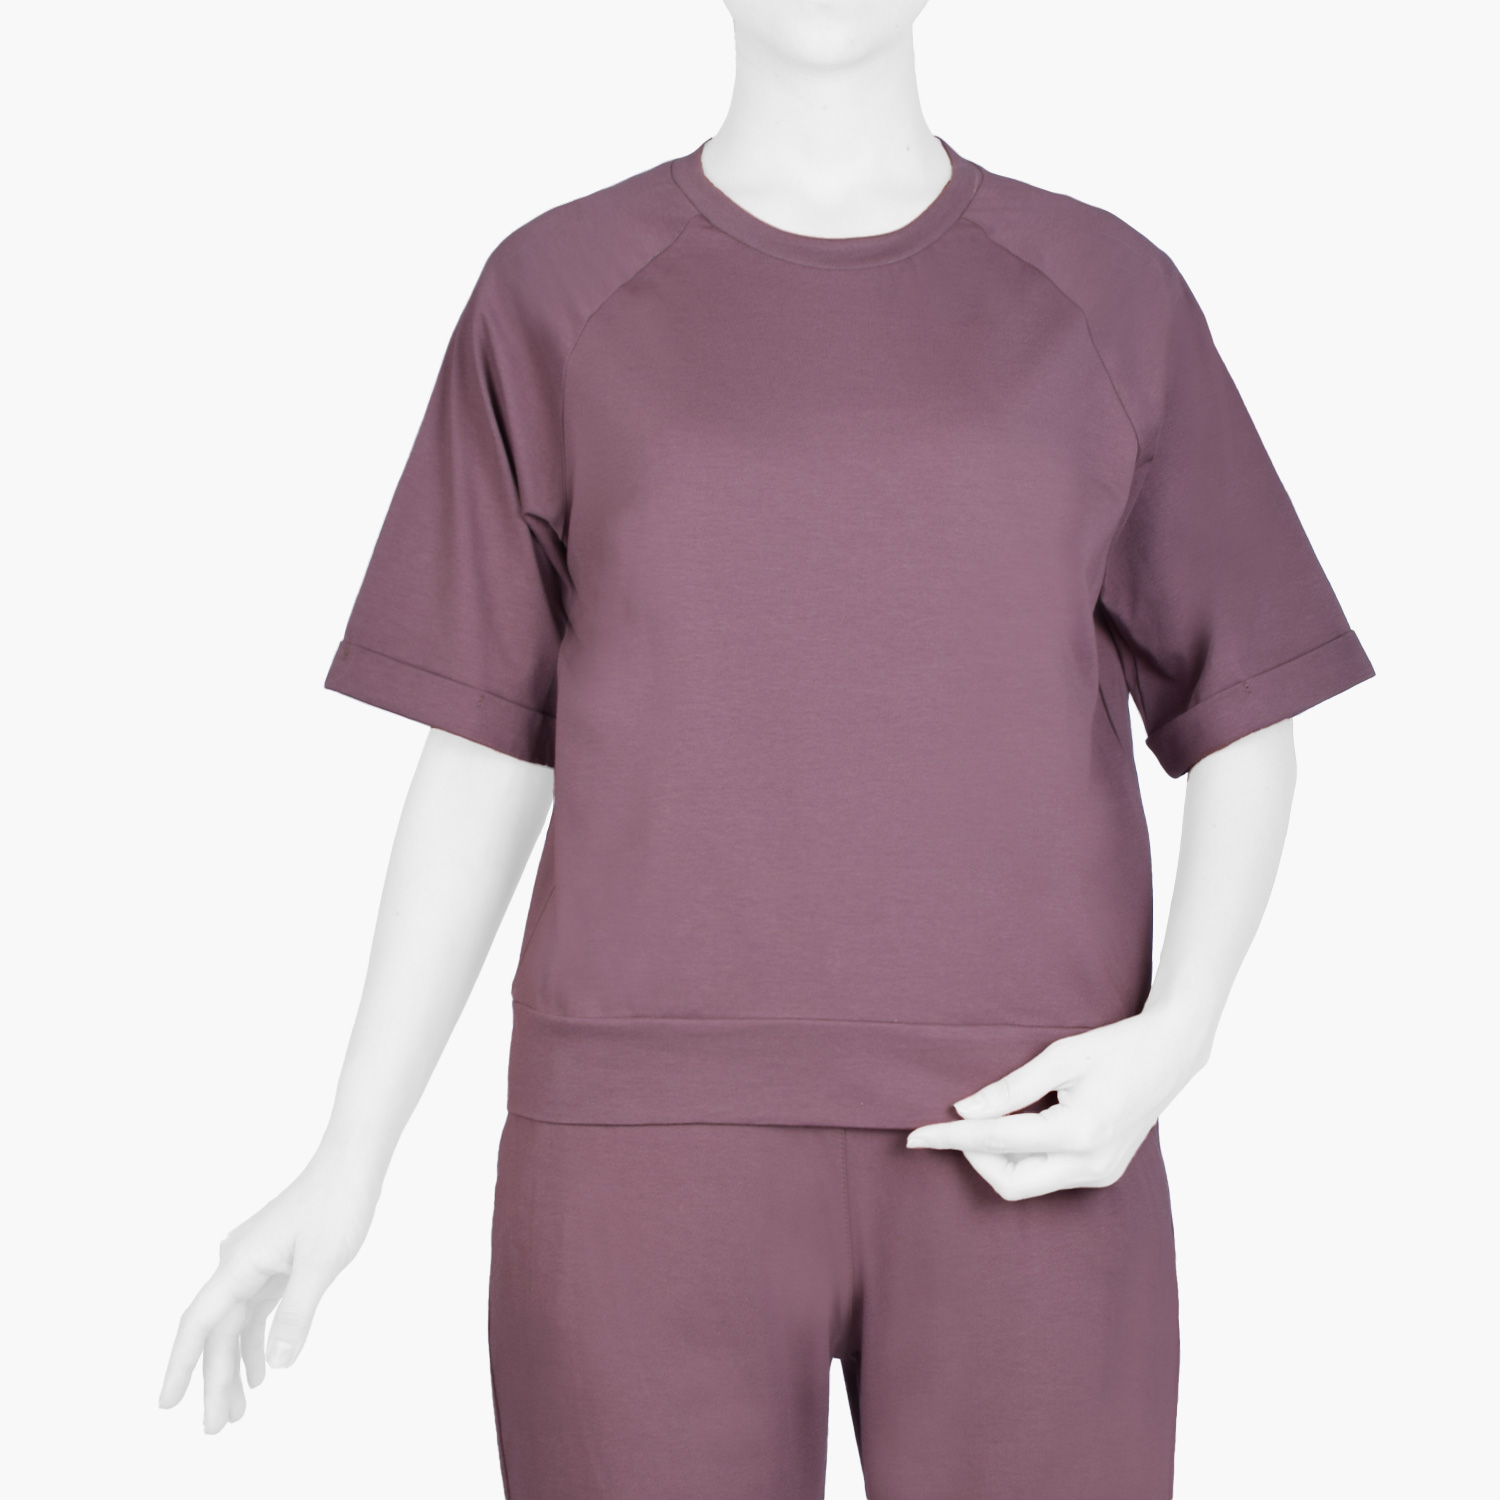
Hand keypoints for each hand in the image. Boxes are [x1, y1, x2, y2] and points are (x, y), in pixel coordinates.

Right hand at [157, 1151, 381, 1431]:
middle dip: (214, 1381)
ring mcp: (255, 1262)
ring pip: (235, 1324)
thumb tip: (276, 1364)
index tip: (166, 1404)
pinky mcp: (273, 1262)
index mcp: (240, 1262)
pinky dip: (254, 1340)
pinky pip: (254, 1310)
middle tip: (216, 1429)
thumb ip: (297, 1314)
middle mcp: (238, 1263)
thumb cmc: (337, 1204)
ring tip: (239, 1411)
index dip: (181, 1365)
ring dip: (234, 1365)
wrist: (351, 1163)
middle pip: (217, 1331)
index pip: (199, 1322)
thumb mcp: (321, 1262)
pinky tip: (261, 1372)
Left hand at [905, 1005, 1211, 1199]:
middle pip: (1008, 1182)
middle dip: (973, 1157)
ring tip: (984, 1121)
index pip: (996, 1143)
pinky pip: (1048, 1176)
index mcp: (1077, 1133)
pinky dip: (1021, 1158)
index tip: (914, 1136)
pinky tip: (1015, 1128)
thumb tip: (963, 1110)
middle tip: (952, 1125)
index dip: (950, 1140)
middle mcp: (1090, 1164)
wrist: (1170, 1054)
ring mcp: (1100, 1174)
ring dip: (996, 1159)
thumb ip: (1009, 1088)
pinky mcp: (1104, 1172)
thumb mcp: (1058, 1057)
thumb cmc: (1115, 1046)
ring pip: (1027, 1184)